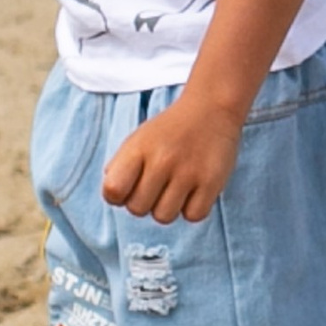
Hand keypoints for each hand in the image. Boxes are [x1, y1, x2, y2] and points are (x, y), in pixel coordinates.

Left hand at [102, 91, 242, 224]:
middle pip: (137, 209)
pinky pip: (193, 216)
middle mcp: (162, 160)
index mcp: (139, 148)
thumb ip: (120, 167)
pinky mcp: (212, 182)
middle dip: (145, 202)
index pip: (113, 191)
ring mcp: (188, 172)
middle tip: (158, 185)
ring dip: (169, 207)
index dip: (118, 196)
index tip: (130, 187)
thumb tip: (114, 196)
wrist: (211, 108)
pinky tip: (194, 191)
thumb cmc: (170, 130)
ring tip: (176, 188)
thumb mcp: (138, 139)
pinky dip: (192, 208)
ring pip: (164, 217)